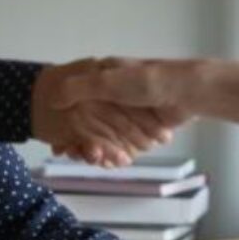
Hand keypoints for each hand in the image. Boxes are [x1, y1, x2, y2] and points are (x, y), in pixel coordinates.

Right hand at [32, 59, 178, 166]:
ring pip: (108, 135)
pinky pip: (127, 141)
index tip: (61, 145)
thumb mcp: (108, 81)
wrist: (188, 91)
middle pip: (91, 123)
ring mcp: (131, 109)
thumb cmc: (147, 81)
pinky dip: (120, 152)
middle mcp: (115, 93)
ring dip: (103, 149)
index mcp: (104, 77)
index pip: (77, 104)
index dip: (68, 126)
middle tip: (78, 156)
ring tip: (99, 161)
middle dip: (84, 141)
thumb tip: (51, 98)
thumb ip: (79, 89)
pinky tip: (117, 161)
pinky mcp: (145, 123)